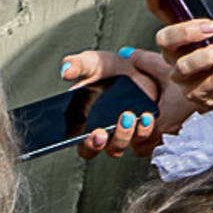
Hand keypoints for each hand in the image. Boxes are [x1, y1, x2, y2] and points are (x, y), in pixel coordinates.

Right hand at [58, 46, 172, 159]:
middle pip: (93, 149)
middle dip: (96, 144)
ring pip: (117, 147)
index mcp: (82, 122)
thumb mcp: (91, 63)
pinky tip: (146, 117)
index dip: (84, 143)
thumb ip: (77, 65)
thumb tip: (66, 71)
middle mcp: (100, 132)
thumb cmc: (109, 70)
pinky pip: (141, 138)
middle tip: (101, 132)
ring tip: (128, 116)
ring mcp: (120, 133)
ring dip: (122, 136)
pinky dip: (144, 130)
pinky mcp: (140, 129)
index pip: (78, 142)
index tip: (91, 133)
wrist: (136, 69)